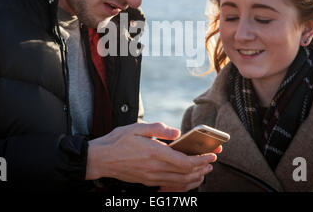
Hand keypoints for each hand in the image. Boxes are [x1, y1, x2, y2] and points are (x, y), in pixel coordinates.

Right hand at [85, 122, 216, 189]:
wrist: (100, 158)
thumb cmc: (118, 141)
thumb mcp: (137, 127)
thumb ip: (159, 129)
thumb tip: (177, 132)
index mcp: (154, 153)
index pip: (185, 161)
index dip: (201, 159)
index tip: (212, 154)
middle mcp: (155, 168)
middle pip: (186, 173)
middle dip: (202, 168)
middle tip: (212, 161)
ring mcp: (151, 177)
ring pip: (180, 182)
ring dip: (195, 177)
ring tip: (204, 170)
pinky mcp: (147, 181)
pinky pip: (171, 185)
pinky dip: (183, 184)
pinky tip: (187, 178)